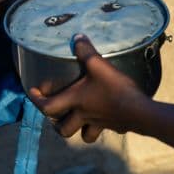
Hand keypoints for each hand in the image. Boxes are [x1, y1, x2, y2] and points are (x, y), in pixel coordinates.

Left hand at [29, 34, 149, 143]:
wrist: (140, 112)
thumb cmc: (115, 90)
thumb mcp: (99, 66)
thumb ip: (86, 51)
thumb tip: (77, 38)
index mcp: (75, 101)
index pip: (47, 107)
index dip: (37, 100)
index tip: (32, 92)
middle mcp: (83, 115)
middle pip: (63, 130)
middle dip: (57, 124)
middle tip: (57, 113)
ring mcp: (98, 123)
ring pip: (82, 135)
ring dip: (77, 129)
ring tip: (77, 119)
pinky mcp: (113, 126)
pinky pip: (101, 130)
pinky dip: (98, 126)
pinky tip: (103, 117)